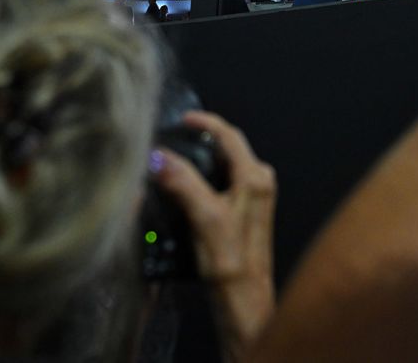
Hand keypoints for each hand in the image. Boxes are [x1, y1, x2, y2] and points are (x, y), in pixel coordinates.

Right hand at [152, 111, 276, 361]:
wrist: (244, 298)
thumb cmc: (231, 263)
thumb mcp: (204, 217)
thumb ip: (183, 183)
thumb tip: (159, 157)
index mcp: (255, 177)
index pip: (230, 135)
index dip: (205, 121)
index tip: (182, 118)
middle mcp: (259, 182)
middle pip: (228, 148)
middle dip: (200, 140)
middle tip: (172, 138)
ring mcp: (254, 197)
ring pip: (224, 166)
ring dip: (200, 160)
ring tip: (173, 161)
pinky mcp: (245, 212)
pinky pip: (222, 182)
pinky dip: (203, 178)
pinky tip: (184, 187)